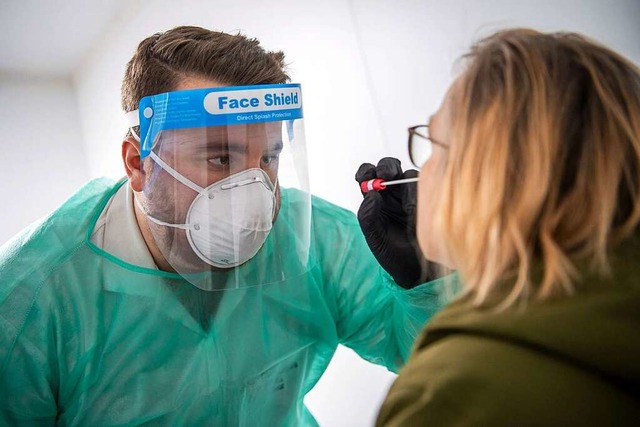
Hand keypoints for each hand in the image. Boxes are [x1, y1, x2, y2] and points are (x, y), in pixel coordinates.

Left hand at [355, 157, 431, 287]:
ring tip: (407, 208)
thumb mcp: (375, 239)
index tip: (365, 177)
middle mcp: (393, 194)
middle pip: (389, 168)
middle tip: (386, 176)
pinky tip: (420, 210)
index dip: (365, 172)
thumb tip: (371, 194)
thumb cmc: (392, 255)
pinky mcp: (430, 200)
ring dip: (405, 185)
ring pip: (409, 176)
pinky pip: (427, 188)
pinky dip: (422, 194)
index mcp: (375, 200)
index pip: (367, 175)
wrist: (417, 271)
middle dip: (387, 168)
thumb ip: (367, 217)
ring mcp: (412, 195)